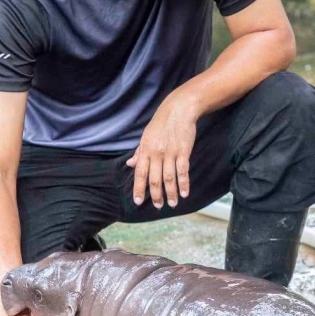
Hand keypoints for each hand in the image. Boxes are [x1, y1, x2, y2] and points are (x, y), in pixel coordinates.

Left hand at [129, 92, 198, 208]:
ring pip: (169, 178)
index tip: (138, 201)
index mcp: (145, 150)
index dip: (139, 188)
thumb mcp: (146, 136)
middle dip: (156, 195)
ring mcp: (170, 153)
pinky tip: (184, 193)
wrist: (179, 109)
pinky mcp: (183, 151)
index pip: (140, 173)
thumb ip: (139, 152)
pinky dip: (184, 184)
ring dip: (171, 193)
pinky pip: (183, 171)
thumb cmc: (161, 123)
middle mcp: (156, 153)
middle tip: (158, 206)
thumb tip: (130, 164)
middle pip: (155, 179)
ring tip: (172, 203)